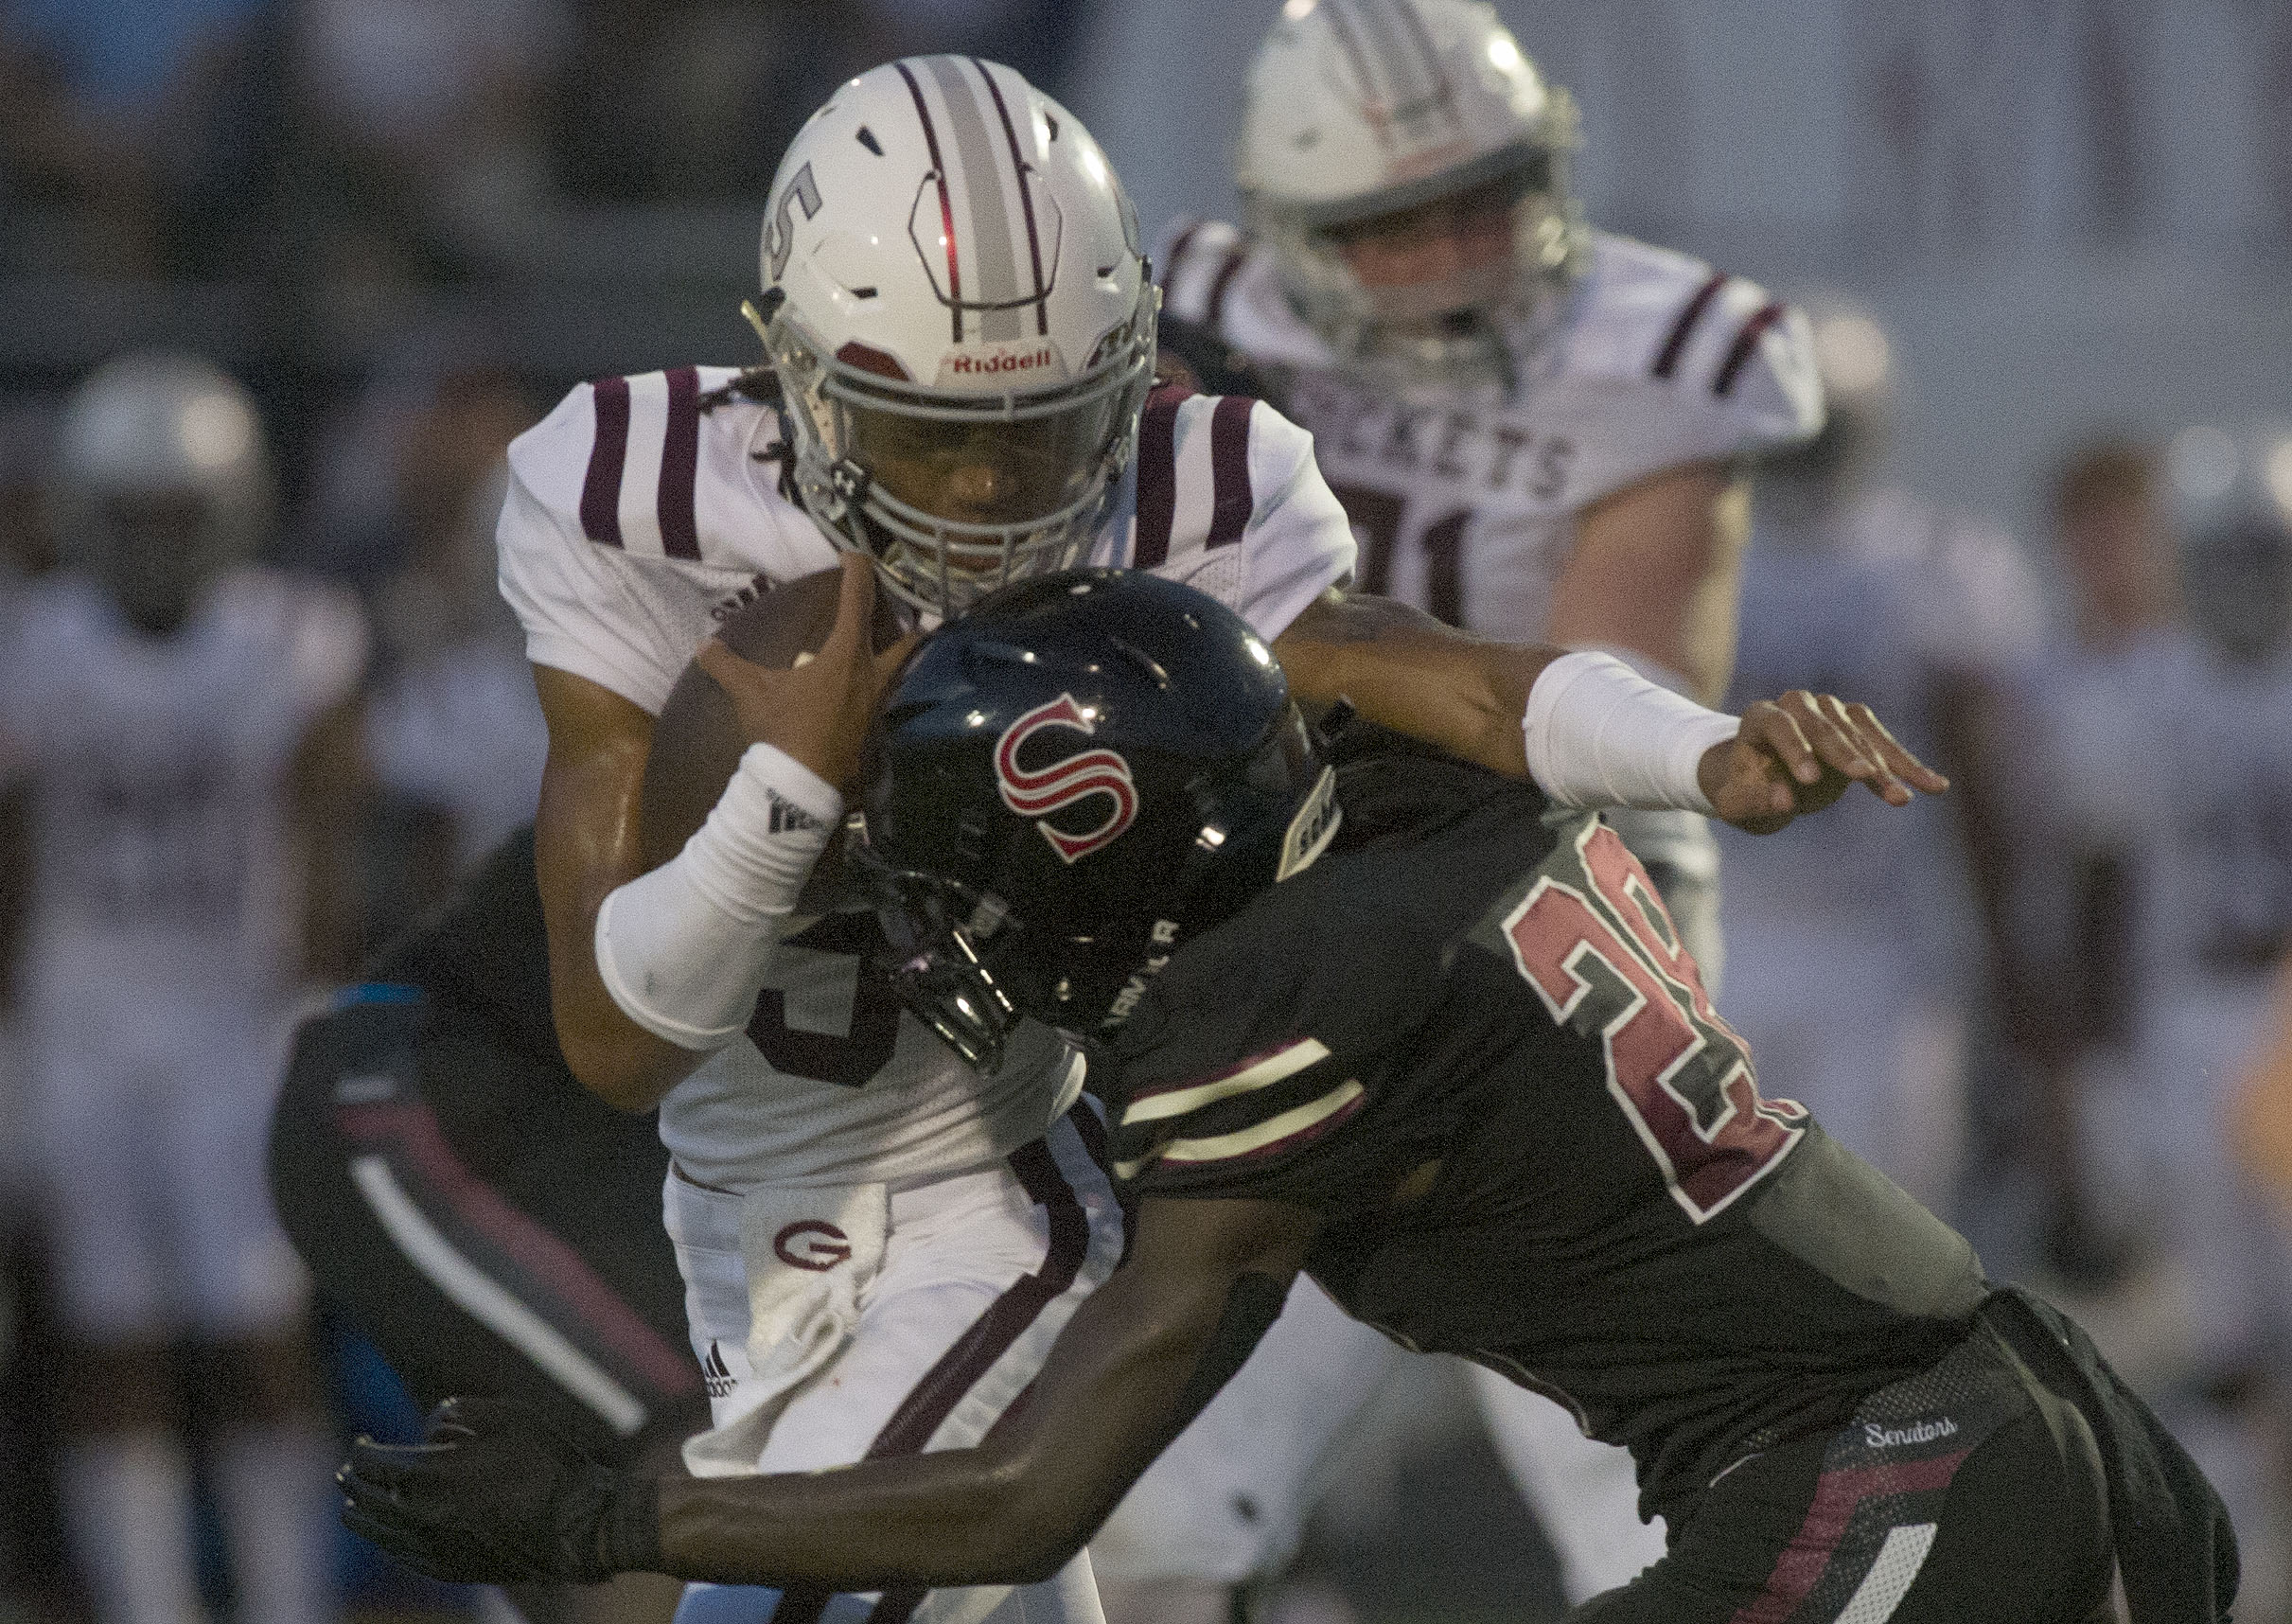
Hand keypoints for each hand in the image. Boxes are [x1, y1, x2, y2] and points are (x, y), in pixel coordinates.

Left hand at [338, 1397, 657, 1584]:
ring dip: (361, 1511)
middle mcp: (421, 1515)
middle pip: (363, 1498)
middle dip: (353, 1479)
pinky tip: (391, 1530)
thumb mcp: (509, 1415)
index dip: (360, 1449)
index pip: (369, 1463)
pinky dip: (386, 1538)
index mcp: (432, 1474)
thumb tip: (430, 1422)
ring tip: (359, 1500)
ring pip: (375, 1532)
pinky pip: (399, 1554)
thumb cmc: (548, 1463)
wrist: (578, 1525)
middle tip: (352, 1467)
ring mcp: (432, 1548)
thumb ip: (460, 1411)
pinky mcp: (448, 1570)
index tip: (363, 1440)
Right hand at [693, 554, 919, 790]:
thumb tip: (702, 645)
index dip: (858, 571)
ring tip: (889, 643)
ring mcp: (878, 703)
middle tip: (895, 606)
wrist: (802, 785)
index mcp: (846, 655)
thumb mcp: (751, 692)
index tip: (853, 553)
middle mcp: (872, 674)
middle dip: (903, 618)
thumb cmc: (782, 729)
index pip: (858, 600)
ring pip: (900, 668)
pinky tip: (868, 687)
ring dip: (897, 652)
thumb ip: (726, 665)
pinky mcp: (876, 727)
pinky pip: (887, 694)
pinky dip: (884, 682)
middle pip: (904, 637)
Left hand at [1698, 690, 1948, 834]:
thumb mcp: (1737, 803)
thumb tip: (1784, 801)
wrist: (1765, 781)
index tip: (1810, 780)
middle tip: (1863, 776)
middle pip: (1824, 727)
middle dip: (1845, 754)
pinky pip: (1884, 744)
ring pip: (1861, 737)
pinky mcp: (1857, 723)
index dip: (1795, 750)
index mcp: (1761, 717)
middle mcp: (1797, 705)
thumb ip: (1752, 802)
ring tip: (1902, 799)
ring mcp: (1830, 710)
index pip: (1780, 726)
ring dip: (1884, 768)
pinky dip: (1906, 766)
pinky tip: (1935, 786)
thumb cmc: (1746, 791)